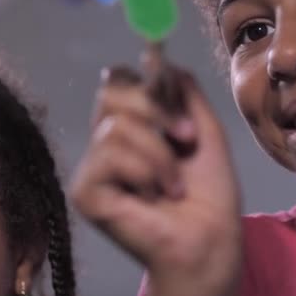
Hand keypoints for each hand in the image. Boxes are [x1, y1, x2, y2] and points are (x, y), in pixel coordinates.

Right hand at [71, 64, 242, 295]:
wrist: (210, 238)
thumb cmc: (210, 193)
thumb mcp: (204, 132)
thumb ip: (184, 93)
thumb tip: (156, 57)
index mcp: (132, 128)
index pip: (116, 83)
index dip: (139, 79)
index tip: (167, 85)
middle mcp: (107, 143)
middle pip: (109, 93)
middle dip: (155, 111)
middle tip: (186, 138)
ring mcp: (93, 168)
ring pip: (115, 127)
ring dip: (158, 154)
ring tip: (174, 184)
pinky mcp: (85, 191)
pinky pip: (109, 155)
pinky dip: (143, 171)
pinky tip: (153, 197)